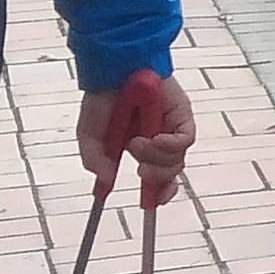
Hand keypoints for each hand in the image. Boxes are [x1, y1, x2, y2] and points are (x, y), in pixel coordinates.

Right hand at [80, 69, 193, 204]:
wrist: (114, 69)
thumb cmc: (102, 99)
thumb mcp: (90, 135)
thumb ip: (95, 160)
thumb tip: (104, 183)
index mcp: (141, 148)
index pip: (158, 177)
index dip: (158, 193)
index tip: (150, 203)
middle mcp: (159, 140)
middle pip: (171, 172)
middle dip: (158, 180)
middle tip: (142, 172)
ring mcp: (172, 127)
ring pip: (177, 159)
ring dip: (156, 157)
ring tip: (137, 143)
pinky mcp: (182, 115)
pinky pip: (184, 140)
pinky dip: (169, 145)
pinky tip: (154, 138)